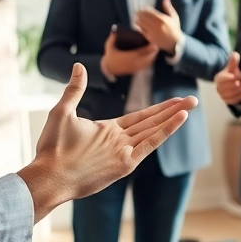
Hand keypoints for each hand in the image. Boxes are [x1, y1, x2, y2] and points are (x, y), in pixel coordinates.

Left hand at [19, 64, 195, 220]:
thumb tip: (78, 66)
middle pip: (152, 121)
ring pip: (154, 130)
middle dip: (172, 110)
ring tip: (190, 105)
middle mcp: (120, 141)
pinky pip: (149, 143)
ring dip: (173, 117)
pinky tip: (179, 119)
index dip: (157, 108)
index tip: (173, 101)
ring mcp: (124, 152)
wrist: (48, 175)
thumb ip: (75, 89)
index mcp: (108, 131)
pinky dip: (165, 131)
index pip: (139, 117)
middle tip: (193, 100)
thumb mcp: (62, 112)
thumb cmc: (51, 148)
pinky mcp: (125, 164)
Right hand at [100, 30, 159, 77]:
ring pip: (147, 63)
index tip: (153, 43)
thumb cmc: (110, 56)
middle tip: (157, 46)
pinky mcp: (135, 70)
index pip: (142, 52)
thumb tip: (113, 31)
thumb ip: (112, 38)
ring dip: (152, 57)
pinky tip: (151, 56)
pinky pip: (145, 66)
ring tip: (155, 50)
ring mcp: (135, 67)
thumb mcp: (109, 46)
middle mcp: (134, 63)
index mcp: (129, 56)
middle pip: (147, 58)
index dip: (149, 48)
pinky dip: (149, 61)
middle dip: (153, 52)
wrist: (109, 68)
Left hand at [135, 0, 183, 55]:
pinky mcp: (149, 38)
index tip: (142, 7)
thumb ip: (168, 8)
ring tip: (136, 16)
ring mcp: (152, 32)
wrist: (175, 42)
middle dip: (139, 13)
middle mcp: (156, 25)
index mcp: (162, 19)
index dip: (145, 9)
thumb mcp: (174, 17)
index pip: (150, 11)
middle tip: (137, 11)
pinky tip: (137, 23)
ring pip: (141, 23)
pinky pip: (141, 30)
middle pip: (144, 17)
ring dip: (137, 18)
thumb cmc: (175, 28)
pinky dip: (138, 26)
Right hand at [214, 51, 240, 104]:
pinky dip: (240, 97)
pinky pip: (232, 101)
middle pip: (224, 88)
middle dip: (235, 86)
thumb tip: (236, 56)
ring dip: (240, 92)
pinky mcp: (228, 100)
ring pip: (229, 95)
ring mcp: (222, 95)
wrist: (232, 81)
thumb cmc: (232, 72)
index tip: (234, 77)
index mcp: (219, 78)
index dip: (227, 78)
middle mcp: (219, 87)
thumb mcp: (233, 65)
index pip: (221, 78)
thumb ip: (234, 61)